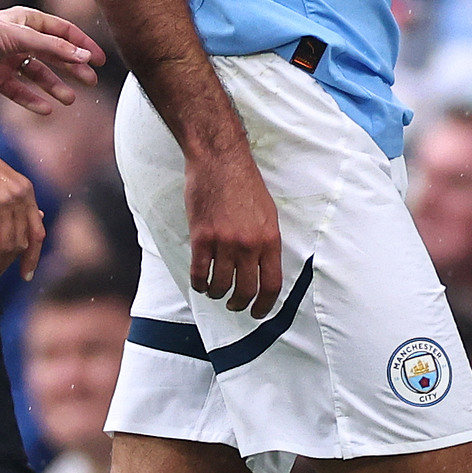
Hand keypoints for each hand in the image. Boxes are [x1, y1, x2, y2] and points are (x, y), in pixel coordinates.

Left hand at [0, 7, 102, 115]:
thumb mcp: (22, 36)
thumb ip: (54, 48)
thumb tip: (85, 57)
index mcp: (28, 21)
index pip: (64, 32)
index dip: (82, 45)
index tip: (100, 61)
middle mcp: (20, 39)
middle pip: (54, 55)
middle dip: (72, 68)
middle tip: (90, 82)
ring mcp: (7, 58)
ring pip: (37, 75)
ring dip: (54, 86)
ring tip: (69, 100)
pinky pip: (18, 90)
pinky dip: (32, 100)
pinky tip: (46, 110)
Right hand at [0, 94, 44, 282]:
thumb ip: (12, 202)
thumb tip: (30, 221)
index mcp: (25, 189)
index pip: (37, 232)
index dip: (33, 257)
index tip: (26, 274)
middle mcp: (19, 196)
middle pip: (19, 244)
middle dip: (6, 265)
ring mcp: (3, 202)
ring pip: (4, 248)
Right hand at [185, 150, 281, 316]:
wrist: (219, 161)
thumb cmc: (244, 184)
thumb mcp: (268, 213)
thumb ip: (266, 243)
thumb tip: (263, 270)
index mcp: (270, 239)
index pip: (272, 285)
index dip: (265, 305)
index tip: (258, 312)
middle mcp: (249, 244)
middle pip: (246, 291)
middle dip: (239, 304)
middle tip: (234, 305)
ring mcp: (224, 242)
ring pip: (221, 285)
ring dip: (217, 294)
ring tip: (215, 291)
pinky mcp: (202, 237)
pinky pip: (199, 273)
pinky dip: (199, 283)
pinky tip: (200, 283)